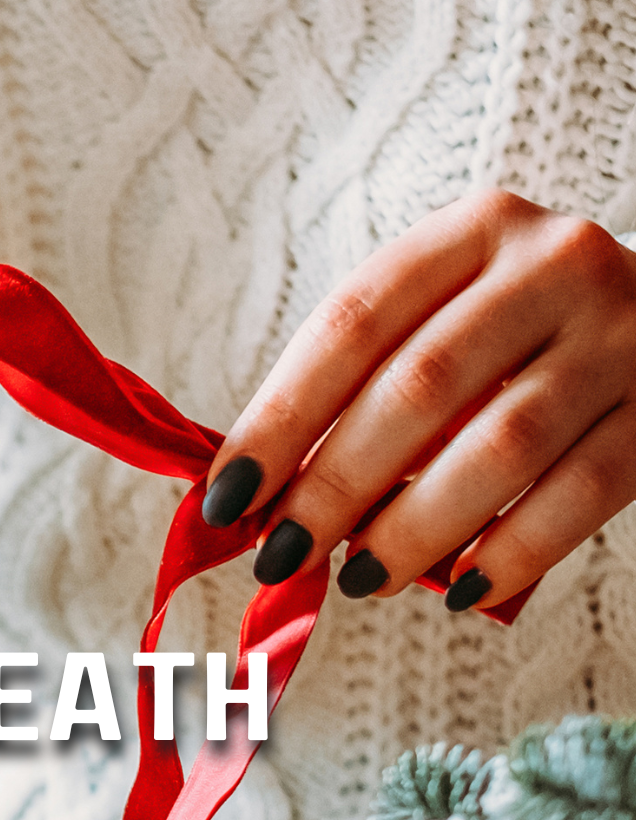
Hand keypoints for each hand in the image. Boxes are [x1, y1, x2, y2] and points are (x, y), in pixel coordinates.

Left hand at [201, 189, 635, 610]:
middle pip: (420, 386)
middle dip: (335, 484)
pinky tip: (463, 587)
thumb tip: (253, 499)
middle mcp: (552, 267)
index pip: (353, 323)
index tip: (225, 497)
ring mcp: (619, 334)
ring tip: (361, 578)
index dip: (279, 417)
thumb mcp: (437, 320)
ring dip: (415, 526)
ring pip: (502, 445)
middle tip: (281, 553)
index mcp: (472, 232)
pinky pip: (583, 492)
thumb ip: (356, 387)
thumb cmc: (512, 334)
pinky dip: (514, 549)